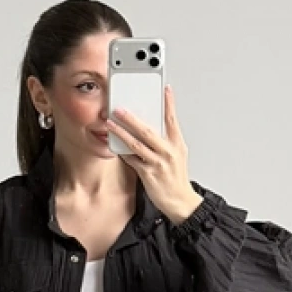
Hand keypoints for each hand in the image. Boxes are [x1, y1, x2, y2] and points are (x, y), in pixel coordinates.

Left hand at [104, 85, 201, 225]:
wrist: (180, 202)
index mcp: (177, 144)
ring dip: (122, 133)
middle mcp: (168, 152)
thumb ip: (166, 141)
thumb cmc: (176, 178)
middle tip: (120, 109)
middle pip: (148, 131)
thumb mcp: (177, 155)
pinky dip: (123, 152)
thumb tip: (151, 127)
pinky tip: (114, 145)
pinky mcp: (148, 175)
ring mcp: (158, 164)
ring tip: (111, 124)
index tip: (165, 89)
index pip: (172, 120)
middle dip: (131, 119)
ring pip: (137, 144)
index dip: (169, 103)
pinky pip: (132, 160)